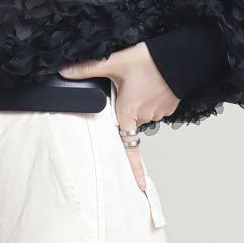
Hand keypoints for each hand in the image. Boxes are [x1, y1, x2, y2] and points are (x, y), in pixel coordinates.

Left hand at [58, 42, 177, 192]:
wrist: (180, 55)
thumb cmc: (149, 60)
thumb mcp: (114, 62)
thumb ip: (88, 69)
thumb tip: (63, 71)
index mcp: (128, 112)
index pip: (129, 148)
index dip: (134, 169)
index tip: (139, 187)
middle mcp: (144, 116)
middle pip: (130, 121)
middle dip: (127, 109)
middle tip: (128, 86)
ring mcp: (159, 112)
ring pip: (143, 112)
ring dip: (140, 101)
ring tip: (141, 80)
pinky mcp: (170, 106)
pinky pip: (156, 106)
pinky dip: (152, 96)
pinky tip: (152, 82)